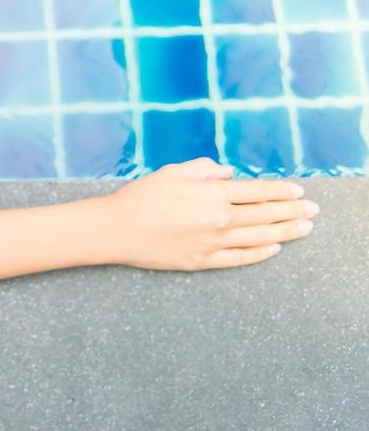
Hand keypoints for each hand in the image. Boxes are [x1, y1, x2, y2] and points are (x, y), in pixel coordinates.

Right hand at [97, 157, 316, 270]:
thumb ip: (203, 169)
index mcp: (211, 194)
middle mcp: (218, 219)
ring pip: (259, 237)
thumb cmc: (141, 196)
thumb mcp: (171, 173)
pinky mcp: (204, 261)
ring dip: (286, 232)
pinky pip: (240, 258)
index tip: (298, 191)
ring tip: (304, 229)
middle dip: (292, 211)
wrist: (117, 228)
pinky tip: (273, 248)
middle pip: (265, 215)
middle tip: (313, 210)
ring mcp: (213, 242)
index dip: (280, 192)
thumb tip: (227, 173)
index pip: (257, 192)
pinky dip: (259, 253)